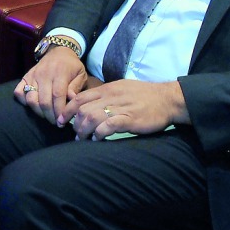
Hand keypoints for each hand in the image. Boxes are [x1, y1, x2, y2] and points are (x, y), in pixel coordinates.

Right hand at [15, 43, 87, 125]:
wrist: (59, 51)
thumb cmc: (72, 66)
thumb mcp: (80, 74)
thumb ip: (76, 87)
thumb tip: (71, 100)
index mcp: (59, 73)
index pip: (57, 96)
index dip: (59, 110)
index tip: (63, 121)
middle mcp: (44, 74)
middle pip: (44, 100)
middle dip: (50, 116)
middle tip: (56, 123)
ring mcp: (32, 76)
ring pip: (31, 99)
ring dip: (38, 112)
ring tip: (46, 116)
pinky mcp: (25, 77)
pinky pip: (19, 92)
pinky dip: (24, 102)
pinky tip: (34, 106)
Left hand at [60, 79, 187, 140]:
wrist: (168, 99)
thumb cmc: (144, 96)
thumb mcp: (121, 89)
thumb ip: (105, 96)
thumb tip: (88, 105)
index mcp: (107, 89)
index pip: (80, 98)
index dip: (67, 110)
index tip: (61, 120)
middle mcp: (111, 97)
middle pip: (82, 109)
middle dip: (75, 124)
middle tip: (76, 135)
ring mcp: (120, 107)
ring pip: (91, 117)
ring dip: (84, 131)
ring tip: (84, 140)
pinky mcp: (130, 119)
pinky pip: (108, 126)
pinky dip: (99, 134)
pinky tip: (98, 139)